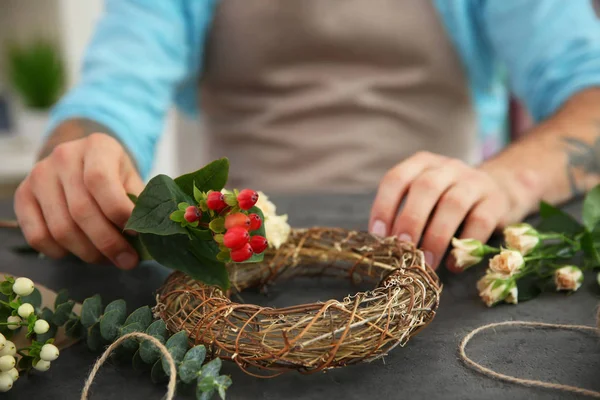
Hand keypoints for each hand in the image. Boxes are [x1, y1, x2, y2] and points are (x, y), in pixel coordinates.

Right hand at [14, 133, 143, 268]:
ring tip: (108, 260)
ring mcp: (39, 175)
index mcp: (97, 146)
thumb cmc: (115, 174)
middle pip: (81, 210)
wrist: (82, 161)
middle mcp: (64, 156)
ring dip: (88, 253)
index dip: (119, 212)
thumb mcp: (132, 179)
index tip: (136, 234)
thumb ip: (139, 204)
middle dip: (108, 243)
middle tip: (128, 261)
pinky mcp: (23, 196)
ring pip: (61, 228)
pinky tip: (80, 253)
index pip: (100, 181)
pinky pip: (37, 236)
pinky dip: (60, 253)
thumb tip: (148, 237)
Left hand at [369, 152, 523, 269]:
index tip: (378, 235)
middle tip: (403, 249)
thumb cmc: (449, 199)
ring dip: (436, 237)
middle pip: (425, 187)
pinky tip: (453, 265)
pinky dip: (465, 245)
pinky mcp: (496, 201)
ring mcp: (474, 181)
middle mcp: (447, 167)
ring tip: (427, 263)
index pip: (397, 178)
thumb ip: (406, 213)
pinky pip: (480, 221)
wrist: (501, 187)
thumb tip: (384, 248)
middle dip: (411, 220)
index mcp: (422, 164)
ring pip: (453, 204)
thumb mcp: (426, 197)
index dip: (384, 206)